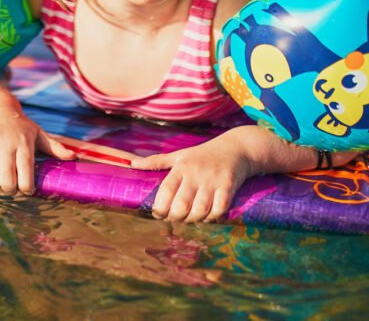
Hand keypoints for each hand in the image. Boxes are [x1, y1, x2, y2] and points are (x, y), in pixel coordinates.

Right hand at [0, 108, 74, 194]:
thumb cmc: (21, 126)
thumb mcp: (39, 133)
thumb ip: (55, 147)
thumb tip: (74, 157)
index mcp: (24, 142)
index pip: (26, 168)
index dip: (26, 186)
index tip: (27, 191)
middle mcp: (7, 143)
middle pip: (6, 174)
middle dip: (8, 189)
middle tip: (11, 190)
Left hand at [131, 134, 253, 222]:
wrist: (236, 148)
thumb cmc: (202, 154)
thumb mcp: (179, 155)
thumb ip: (156, 161)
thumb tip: (131, 163)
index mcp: (181, 167)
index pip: (165, 192)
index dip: (159, 208)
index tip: (158, 214)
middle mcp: (195, 173)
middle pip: (181, 205)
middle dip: (175, 218)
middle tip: (175, 218)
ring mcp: (213, 180)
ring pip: (200, 210)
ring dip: (194, 220)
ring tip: (191, 218)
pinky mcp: (229, 185)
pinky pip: (219, 209)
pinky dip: (212, 218)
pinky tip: (208, 216)